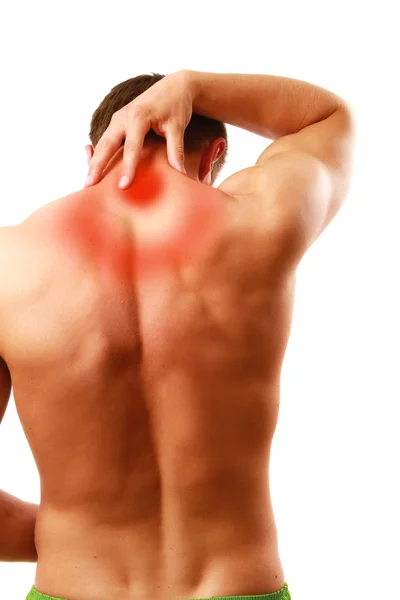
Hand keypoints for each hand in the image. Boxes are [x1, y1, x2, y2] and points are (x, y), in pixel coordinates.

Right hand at [86, 70, 192, 188]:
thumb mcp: (178, 126)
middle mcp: (123, 116)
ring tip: (88, 182)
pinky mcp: (118, 122)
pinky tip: (93, 167)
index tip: (123, 186)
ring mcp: (118, 118)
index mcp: (138, 116)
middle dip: (97, 165)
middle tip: (89, 186)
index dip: (127, 168)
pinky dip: (98, 153)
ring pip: (102, 142)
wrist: (174, 86)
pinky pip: (105, 139)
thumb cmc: (176, 106)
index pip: (131, 148)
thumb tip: (180, 173)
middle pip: (107, 144)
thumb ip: (176, 149)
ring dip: (94, 161)